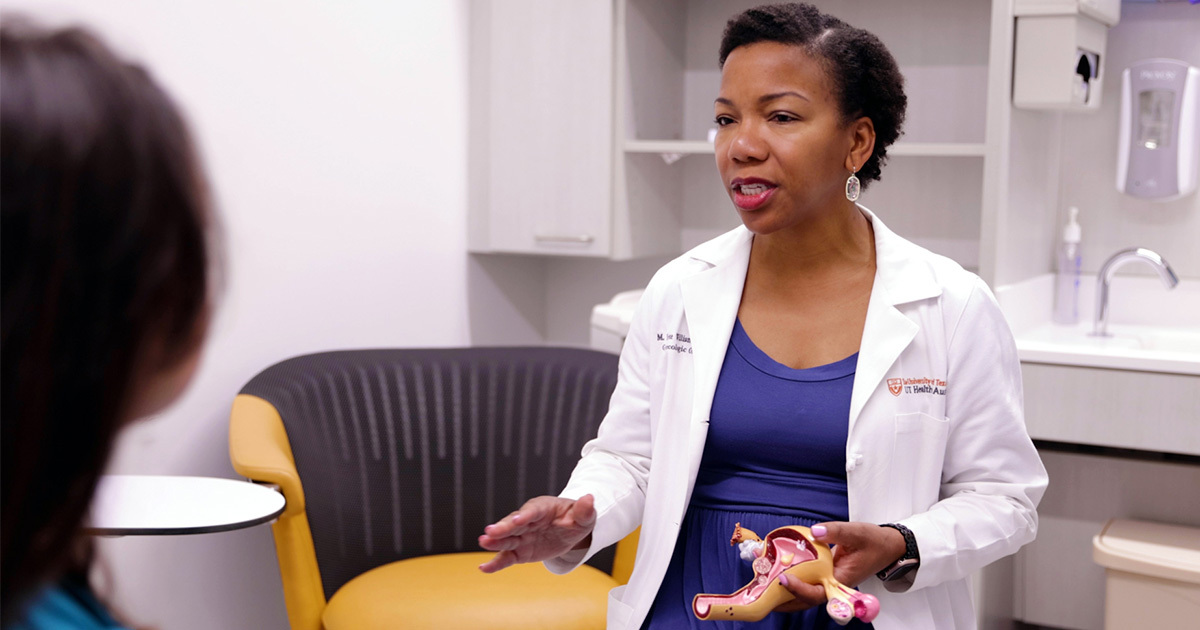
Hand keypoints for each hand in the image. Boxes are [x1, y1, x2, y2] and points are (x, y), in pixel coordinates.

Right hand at [477, 494, 596, 572]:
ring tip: (483, 542)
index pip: (533, 511)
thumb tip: (589, 499)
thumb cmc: (576, 518)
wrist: (570, 530)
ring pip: (507, 539)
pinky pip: (507, 557)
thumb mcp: (584, 515)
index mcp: (542, 508)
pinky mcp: (520, 551)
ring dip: (495, 541)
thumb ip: (584, 510)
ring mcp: (522, 536)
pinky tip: (484, 568)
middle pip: (513, 524)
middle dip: (503, 528)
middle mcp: (528, 520)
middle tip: (489, 532)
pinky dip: (496, 563)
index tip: (517, 520)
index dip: (525, 515)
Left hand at [773, 522, 906, 611]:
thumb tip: (815, 531)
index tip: (784, 579)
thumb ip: (835, 532)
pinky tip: (778, 574)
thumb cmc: (874, 542)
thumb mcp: (856, 532)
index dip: (799, 589)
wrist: (887, 547)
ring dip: (786, 594)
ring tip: (763, 588)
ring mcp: (829, 582)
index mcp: (842, 580)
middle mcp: (834, 585)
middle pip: (806, 600)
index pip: (818, 592)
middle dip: (785, 599)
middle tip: (763, 592)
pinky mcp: (826, 576)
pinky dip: (793, 581)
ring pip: (805, 594)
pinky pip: (808, 583)